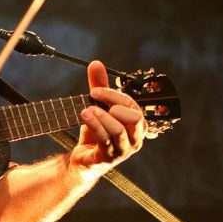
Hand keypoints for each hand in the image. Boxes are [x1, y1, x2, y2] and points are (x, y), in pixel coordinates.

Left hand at [70, 60, 145, 178]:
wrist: (84, 158)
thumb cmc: (97, 132)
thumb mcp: (98, 106)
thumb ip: (99, 86)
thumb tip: (96, 63)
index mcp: (138, 125)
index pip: (132, 105)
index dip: (113, 95)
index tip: (94, 91)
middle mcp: (136, 138)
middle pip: (133, 117)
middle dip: (113, 105)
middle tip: (94, 102)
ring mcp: (124, 151)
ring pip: (119, 129)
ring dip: (101, 117)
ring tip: (87, 111)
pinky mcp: (109, 158)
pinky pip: (105, 140)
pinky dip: (95, 125)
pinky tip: (86, 117)